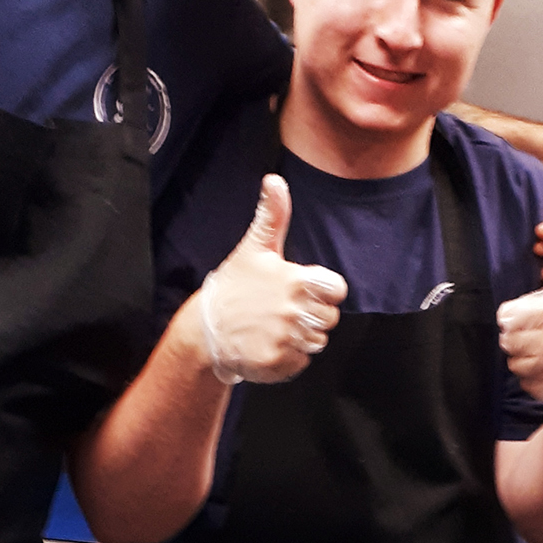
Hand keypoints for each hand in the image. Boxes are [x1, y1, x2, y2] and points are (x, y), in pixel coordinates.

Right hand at [196, 174, 346, 385]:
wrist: (205, 329)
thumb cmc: (234, 286)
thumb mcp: (254, 248)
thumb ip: (273, 216)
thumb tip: (275, 180)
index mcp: (294, 280)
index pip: (336, 290)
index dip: (323, 291)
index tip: (302, 291)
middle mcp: (292, 310)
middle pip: (330, 318)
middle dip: (312, 315)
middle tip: (283, 311)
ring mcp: (285, 338)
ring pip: (317, 341)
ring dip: (300, 337)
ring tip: (275, 328)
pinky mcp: (277, 361)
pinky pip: (302, 361)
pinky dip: (289, 357)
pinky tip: (269, 344)